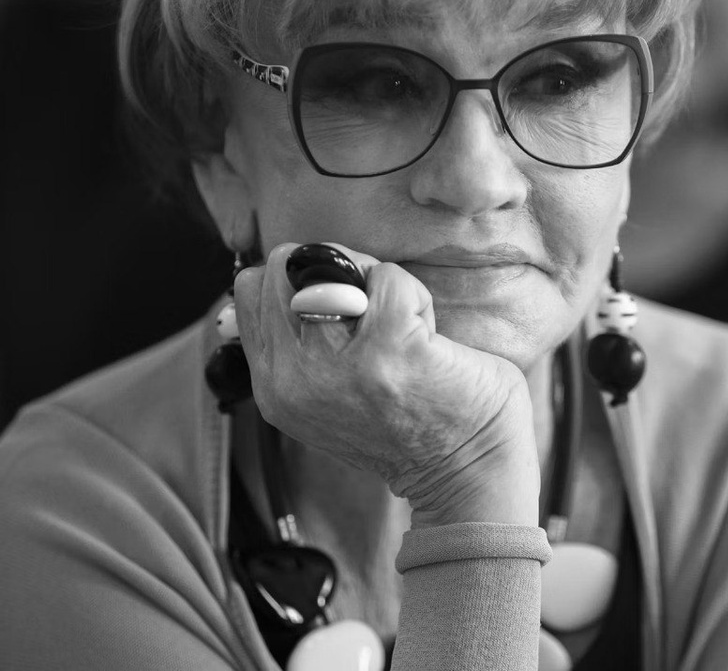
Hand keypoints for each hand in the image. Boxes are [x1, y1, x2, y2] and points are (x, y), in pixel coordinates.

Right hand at [234, 242, 539, 528]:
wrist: (468, 475)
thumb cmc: (413, 427)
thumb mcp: (328, 393)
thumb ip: (300, 345)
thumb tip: (292, 279)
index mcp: (272, 386)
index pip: (249, 291)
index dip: (298, 280)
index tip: (340, 308)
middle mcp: (290, 377)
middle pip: (281, 266)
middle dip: (330, 269)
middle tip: (372, 311)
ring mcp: (336, 362)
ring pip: (330, 262)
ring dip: (373, 282)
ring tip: (400, 329)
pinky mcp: (387, 347)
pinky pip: (389, 278)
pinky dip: (416, 297)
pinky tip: (428, 340)